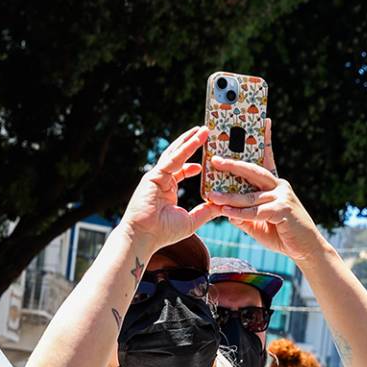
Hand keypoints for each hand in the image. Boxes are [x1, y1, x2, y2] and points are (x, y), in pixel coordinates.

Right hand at [115, 126, 226, 255]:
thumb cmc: (162, 233)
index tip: (205, 163)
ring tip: (202, 129)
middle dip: (191, 144)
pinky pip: (172, 159)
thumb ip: (206, 212)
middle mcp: (161, 180)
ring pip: (175, 153)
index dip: (192, 165)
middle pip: (178, 156)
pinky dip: (185, 149)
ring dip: (189, 140)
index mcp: (167, 190)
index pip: (181, 171)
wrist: (144, 237)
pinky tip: (196, 140)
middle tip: (205, 132)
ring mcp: (157, 176)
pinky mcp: (154, 176)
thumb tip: (223, 207)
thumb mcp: (191, 221)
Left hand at [205, 123, 324, 264]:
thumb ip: (243, 214)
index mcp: (274, 185)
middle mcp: (279, 186)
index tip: (264, 120)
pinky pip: (256, 211)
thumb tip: (225, 209)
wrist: (306, 249)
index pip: (267, 159)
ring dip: (230, 196)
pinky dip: (241, 213)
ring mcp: (283, 196)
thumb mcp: (258, 222)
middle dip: (233, 165)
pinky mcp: (283, 210)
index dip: (265, 140)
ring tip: (212, 194)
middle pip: (254, 171)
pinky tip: (227, 213)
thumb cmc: (282, 234)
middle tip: (215, 159)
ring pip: (251, 195)